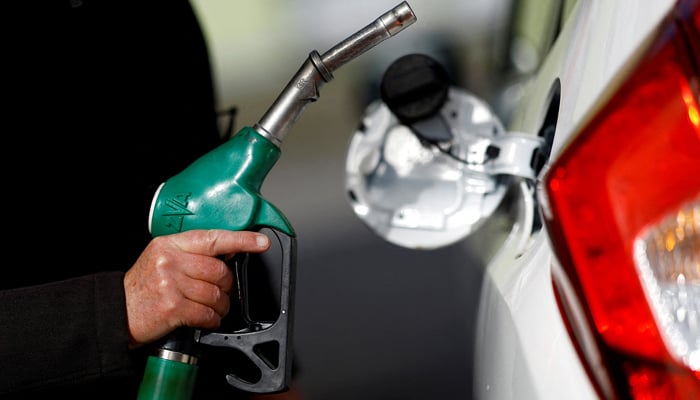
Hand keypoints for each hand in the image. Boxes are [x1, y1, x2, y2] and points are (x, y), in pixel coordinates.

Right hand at [123, 229, 269, 348]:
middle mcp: (170, 261)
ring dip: (221, 306)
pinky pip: (207, 313)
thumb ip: (190, 254)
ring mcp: (171, 284)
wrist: (115, 312)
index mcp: (170, 244)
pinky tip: (207, 320)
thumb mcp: (161, 258)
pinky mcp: (173, 307)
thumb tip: (225, 255)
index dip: (241, 240)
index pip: (213, 238)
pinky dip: (212, 320)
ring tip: (214, 309)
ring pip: (216, 294)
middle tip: (222, 292)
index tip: (261, 242)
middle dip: (227, 285)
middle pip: (219, 271)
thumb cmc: (142, 287)